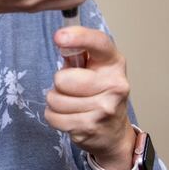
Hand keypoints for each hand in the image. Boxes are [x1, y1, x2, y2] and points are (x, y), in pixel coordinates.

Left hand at [45, 26, 135, 169]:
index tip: (60, 36)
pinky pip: (53, 117)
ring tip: (71, 104)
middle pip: (63, 78)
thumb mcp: (95, 70)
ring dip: (56, 103)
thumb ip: (79, 55)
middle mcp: (114, 84)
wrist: (114, 133)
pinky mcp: (90, 127)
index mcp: (114, 63)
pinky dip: (54, 117)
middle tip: (71, 89)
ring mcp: (104, 108)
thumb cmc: (100, 95)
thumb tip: (62, 40)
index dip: (78, 37)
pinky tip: (69, 117)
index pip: (99, 43)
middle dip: (59, 84)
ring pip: (55, 100)